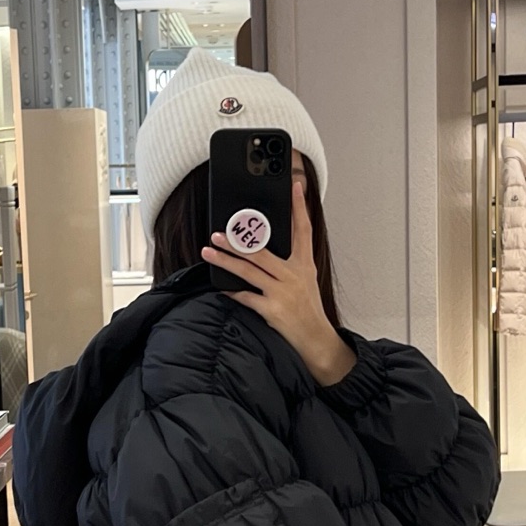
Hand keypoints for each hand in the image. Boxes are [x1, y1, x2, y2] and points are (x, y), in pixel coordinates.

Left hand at [203, 182, 354, 386]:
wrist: (316, 339)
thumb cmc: (307, 309)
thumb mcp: (306, 281)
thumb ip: (289, 263)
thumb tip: (263, 246)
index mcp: (305, 265)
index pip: (304, 229)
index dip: (300, 207)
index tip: (295, 187)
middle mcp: (294, 275)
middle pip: (263, 251)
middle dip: (239, 240)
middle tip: (219, 231)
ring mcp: (283, 293)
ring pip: (249, 271)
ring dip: (226, 260)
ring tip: (209, 250)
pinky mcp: (272, 310)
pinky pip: (246, 297)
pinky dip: (231, 291)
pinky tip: (220, 285)